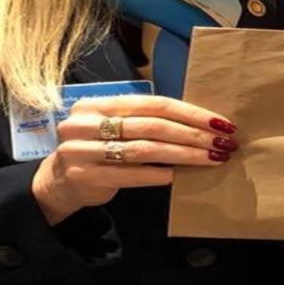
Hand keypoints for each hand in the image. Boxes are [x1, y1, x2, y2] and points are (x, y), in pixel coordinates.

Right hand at [31, 94, 237, 224]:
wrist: (60, 181)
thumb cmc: (99, 150)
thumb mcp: (114, 127)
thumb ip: (145, 121)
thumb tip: (201, 123)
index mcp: (98, 103)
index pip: (154, 103)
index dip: (190, 112)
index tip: (220, 123)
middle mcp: (87, 122)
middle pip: (152, 125)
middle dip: (194, 134)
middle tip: (223, 143)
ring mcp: (82, 149)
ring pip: (146, 149)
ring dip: (185, 154)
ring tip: (212, 158)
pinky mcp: (85, 175)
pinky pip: (132, 173)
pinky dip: (159, 174)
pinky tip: (180, 176)